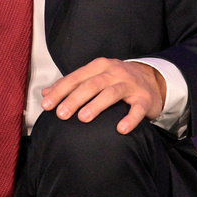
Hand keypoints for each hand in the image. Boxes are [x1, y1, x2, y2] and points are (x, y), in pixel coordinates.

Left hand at [40, 58, 166, 133]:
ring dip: (96, 105)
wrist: (151, 79)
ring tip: (83, 118)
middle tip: (61, 114)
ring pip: (111, 93)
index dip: (60, 91)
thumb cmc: (116, 79)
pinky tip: (120, 129)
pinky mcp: (144, 98)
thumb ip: (71, 84)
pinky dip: (129, 119)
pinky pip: (137, 109)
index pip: (76, 77)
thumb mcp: (94, 76)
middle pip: (91, 84)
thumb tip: (45, 93)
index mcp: (99, 66)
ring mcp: (130, 85)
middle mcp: (114, 72)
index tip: (47, 104)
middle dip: (74, 99)